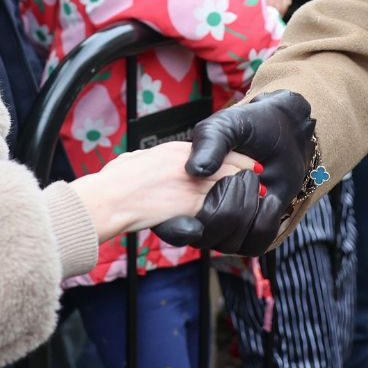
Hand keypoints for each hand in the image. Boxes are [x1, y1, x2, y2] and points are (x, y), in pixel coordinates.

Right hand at [70, 141, 255, 237]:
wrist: (107, 199)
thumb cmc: (110, 184)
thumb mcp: (128, 163)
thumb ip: (142, 162)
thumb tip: (137, 164)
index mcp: (174, 152)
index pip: (212, 151)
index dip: (232, 159)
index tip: (246, 166)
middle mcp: (186, 164)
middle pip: (227, 164)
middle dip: (245, 174)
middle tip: (260, 183)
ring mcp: (189, 183)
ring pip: (229, 184)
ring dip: (245, 192)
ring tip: (258, 196)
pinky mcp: (190, 204)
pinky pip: (221, 207)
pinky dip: (236, 210)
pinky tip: (244, 216)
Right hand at [153, 90, 317, 254]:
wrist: (286, 133)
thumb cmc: (249, 127)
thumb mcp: (225, 127)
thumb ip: (209, 145)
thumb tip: (195, 170)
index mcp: (181, 187)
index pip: (170, 225)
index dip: (178, 230)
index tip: (193, 224)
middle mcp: (200, 213)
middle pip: (203, 236)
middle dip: (227, 206)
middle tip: (244, 177)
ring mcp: (227, 226)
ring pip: (228, 244)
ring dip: (246, 211)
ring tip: (258, 182)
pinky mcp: (252, 232)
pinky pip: (253, 245)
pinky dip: (264, 220)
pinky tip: (269, 198)